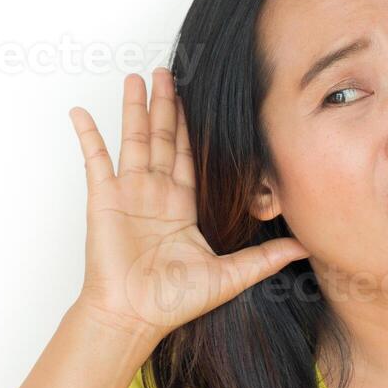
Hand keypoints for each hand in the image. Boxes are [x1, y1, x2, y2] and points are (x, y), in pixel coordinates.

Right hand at [68, 67, 309, 341]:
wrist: (133, 316)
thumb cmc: (172, 302)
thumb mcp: (230, 276)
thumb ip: (266, 257)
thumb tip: (306, 246)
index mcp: (180, 207)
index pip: (188, 155)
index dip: (191, 125)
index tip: (195, 98)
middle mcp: (153, 195)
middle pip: (161, 137)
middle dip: (165, 105)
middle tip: (169, 72)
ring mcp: (126, 194)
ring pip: (132, 139)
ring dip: (134, 108)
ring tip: (137, 77)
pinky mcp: (104, 198)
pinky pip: (94, 159)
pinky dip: (87, 135)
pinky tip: (81, 112)